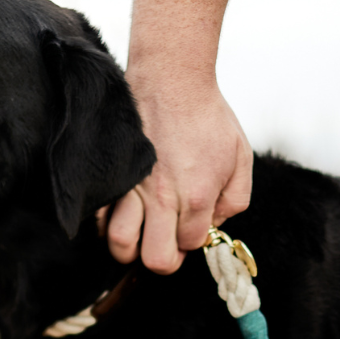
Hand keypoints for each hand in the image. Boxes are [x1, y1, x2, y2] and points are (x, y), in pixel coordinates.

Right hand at [105, 0, 258, 272]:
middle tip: (165, 241)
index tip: (190, 223)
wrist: (171, 79)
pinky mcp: (112, 175)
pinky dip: (106, 223)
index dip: (191, 240)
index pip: (191, 244)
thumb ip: (235, 198)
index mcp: (198, 196)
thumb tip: (216, 224)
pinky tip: (119, 213)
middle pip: (157, 259)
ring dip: (130, 247)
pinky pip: (99, 215)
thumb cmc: (207, 116)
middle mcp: (163, 198)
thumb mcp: (240, 157)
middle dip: (163, 258)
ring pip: (120, 244)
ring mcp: (133, 188)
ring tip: (139, 235)